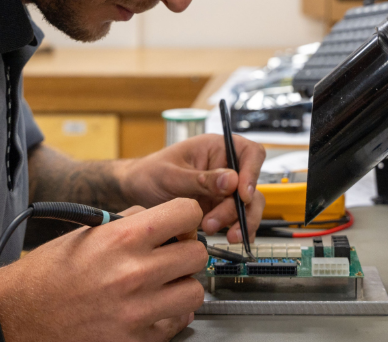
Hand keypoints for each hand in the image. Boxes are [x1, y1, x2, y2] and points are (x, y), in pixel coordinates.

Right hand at [0, 198, 207, 341]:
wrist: (20, 314)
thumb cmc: (50, 272)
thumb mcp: (89, 232)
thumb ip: (132, 222)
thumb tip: (167, 220)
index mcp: (123, 238)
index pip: (188, 213)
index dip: (186, 218)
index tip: (180, 226)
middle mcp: (135, 273)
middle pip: (197, 254)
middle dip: (186, 253)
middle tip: (170, 258)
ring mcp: (137, 311)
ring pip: (194, 292)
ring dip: (182, 287)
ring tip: (162, 286)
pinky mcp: (136, 341)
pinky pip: (177, 324)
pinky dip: (168, 316)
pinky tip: (150, 308)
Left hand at [119, 133, 265, 242]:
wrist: (135, 193)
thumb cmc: (150, 173)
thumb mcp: (172, 175)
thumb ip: (202, 179)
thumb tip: (232, 180)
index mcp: (217, 148)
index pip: (250, 153)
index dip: (252, 173)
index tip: (242, 194)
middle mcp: (225, 168)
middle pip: (251, 186)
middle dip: (238, 208)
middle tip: (214, 222)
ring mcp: (224, 190)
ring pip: (248, 206)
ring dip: (237, 222)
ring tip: (212, 230)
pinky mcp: (220, 209)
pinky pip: (238, 220)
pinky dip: (238, 231)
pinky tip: (230, 239)